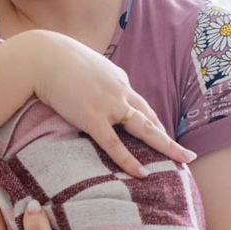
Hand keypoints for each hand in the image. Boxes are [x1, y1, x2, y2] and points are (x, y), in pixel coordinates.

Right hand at [23, 30, 194, 176]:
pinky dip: (129, 160)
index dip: (153, 122)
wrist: (42, 57)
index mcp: (117, 79)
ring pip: (144, 129)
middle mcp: (119, 92)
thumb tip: (89, 88)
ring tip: (182, 160)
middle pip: (150, 118)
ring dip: (165, 146)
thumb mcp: (84, 65)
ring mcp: (108, 105)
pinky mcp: (92, 118)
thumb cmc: (55, 58)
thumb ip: (93, 79)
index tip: (161, 136)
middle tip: (189, 154)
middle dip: (170, 137)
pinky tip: (142, 173)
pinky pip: (114, 144)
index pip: (140, 104)